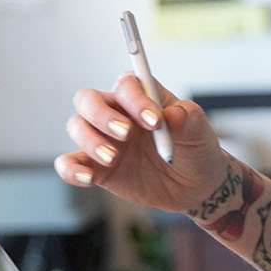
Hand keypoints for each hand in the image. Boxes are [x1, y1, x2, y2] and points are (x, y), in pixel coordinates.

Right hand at [56, 72, 227, 213]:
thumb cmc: (195, 148)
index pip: (126, 85)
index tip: (155, 122)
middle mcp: (117, 113)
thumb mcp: (200, 132)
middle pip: (88, 99)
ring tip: (114, 158)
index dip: (136, 99)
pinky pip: (70, 163)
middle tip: (125, 134)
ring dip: (90, 140)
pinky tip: (88, 178)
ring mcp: (104, 139)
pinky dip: (72, 169)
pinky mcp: (97, 167)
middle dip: (101, 115)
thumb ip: (188, 119)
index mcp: (142, 97)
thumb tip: (173, 115)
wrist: (194, 186)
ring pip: (77, 126)